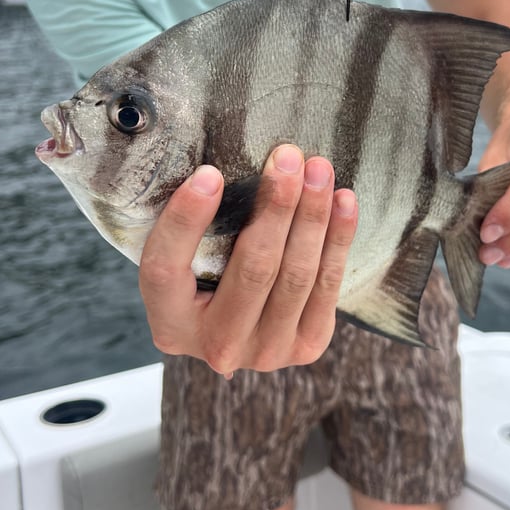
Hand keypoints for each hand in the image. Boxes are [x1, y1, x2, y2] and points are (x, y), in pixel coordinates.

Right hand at [139, 144, 357, 375]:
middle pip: (252, 269)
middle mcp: (217, 345)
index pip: (166, 268)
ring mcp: (265, 352)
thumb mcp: (182, 261)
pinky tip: (344, 201)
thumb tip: (214, 170)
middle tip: (288, 158)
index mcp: (170, 325)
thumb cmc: (204, 281)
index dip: (186, 220)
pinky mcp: (306, 347)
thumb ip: (189, 228)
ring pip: (296, 274)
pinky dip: (338, 239)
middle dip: (276, 206)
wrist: (243, 330)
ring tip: (318, 170)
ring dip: (313, 215)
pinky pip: (328, 285)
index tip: (210, 174)